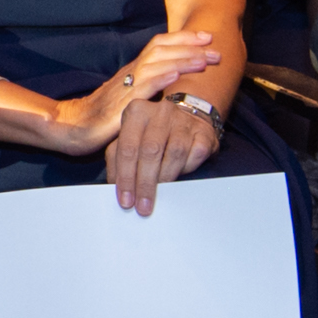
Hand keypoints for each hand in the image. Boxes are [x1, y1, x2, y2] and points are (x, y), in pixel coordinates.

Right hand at [45, 28, 218, 155]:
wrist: (71, 128)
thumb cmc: (100, 116)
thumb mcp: (129, 97)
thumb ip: (147, 87)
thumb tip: (175, 82)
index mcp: (133, 70)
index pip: (159, 44)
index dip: (183, 38)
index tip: (207, 37)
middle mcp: (129, 74)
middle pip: (160, 50)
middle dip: (190, 47)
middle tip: (216, 48)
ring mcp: (124, 88)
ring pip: (155, 65)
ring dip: (181, 60)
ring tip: (204, 59)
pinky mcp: (119, 107)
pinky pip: (141, 89)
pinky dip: (160, 79)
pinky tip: (176, 76)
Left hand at [103, 94, 216, 215]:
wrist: (188, 117)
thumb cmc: (152, 134)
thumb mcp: (129, 140)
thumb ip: (117, 160)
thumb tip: (114, 187)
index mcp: (136, 112)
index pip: (127, 148)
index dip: (126, 177)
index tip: (126, 200)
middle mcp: (160, 112)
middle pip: (150, 152)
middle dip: (144, 183)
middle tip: (142, 206)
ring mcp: (184, 120)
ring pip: (174, 153)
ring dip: (165, 179)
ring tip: (158, 196)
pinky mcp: (203, 132)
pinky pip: (194, 155)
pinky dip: (185, 169)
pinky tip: (179, 176)